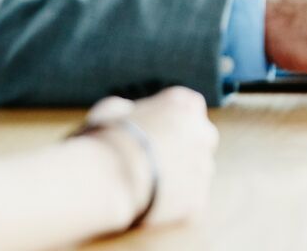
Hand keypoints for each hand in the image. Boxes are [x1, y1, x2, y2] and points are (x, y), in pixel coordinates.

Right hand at [86, 89, 217, 229]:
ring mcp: (202, 168)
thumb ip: (130, 109)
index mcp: (183, 104)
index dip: (171, 120)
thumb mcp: (112, 110)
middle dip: (184, 146)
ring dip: (181, 175)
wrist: (105, 180)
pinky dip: (174, 203)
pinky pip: (190, 200)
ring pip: (197, 171)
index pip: (190, 106)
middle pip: (201, 137)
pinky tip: (152, 202)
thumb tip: (128, 113)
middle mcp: (202, 133)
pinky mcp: (197, 200)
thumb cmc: (103, 141)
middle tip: (155, 158)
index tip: (156, 130)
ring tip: (149, 183)